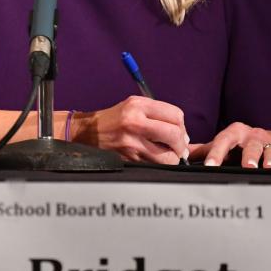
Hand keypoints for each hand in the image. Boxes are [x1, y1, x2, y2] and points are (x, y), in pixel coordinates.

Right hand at [74, 96, 188, 164]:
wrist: (87, 131)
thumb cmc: (113, 119)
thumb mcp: (132, 105)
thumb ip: (156, 113)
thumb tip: (181, 131)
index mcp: (138, 105)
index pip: (175, 115)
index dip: (182, 126)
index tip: (180, 133)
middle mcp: (135, 122)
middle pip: (174, 134)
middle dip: (181, 144)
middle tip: (179, 147)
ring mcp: (131, 142)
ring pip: (167, 156)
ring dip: (172, 158)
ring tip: (167, 155)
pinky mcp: (128, 157)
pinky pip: (154, 165)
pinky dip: (159, 164)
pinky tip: (154, 159)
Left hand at [191, 123, 270, 168]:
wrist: (269, 139)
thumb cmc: (240, 144)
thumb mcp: (223, 144)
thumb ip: (203, 150)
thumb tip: (181, 154)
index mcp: (234, 133)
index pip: (223, 142)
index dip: (216, 154)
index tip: (210, 166)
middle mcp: (252, 136)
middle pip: (249, 146)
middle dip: (248, 156)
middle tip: (246, 166)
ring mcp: (270, 142)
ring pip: (270, 150)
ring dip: (270, 159)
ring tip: (269, 168)